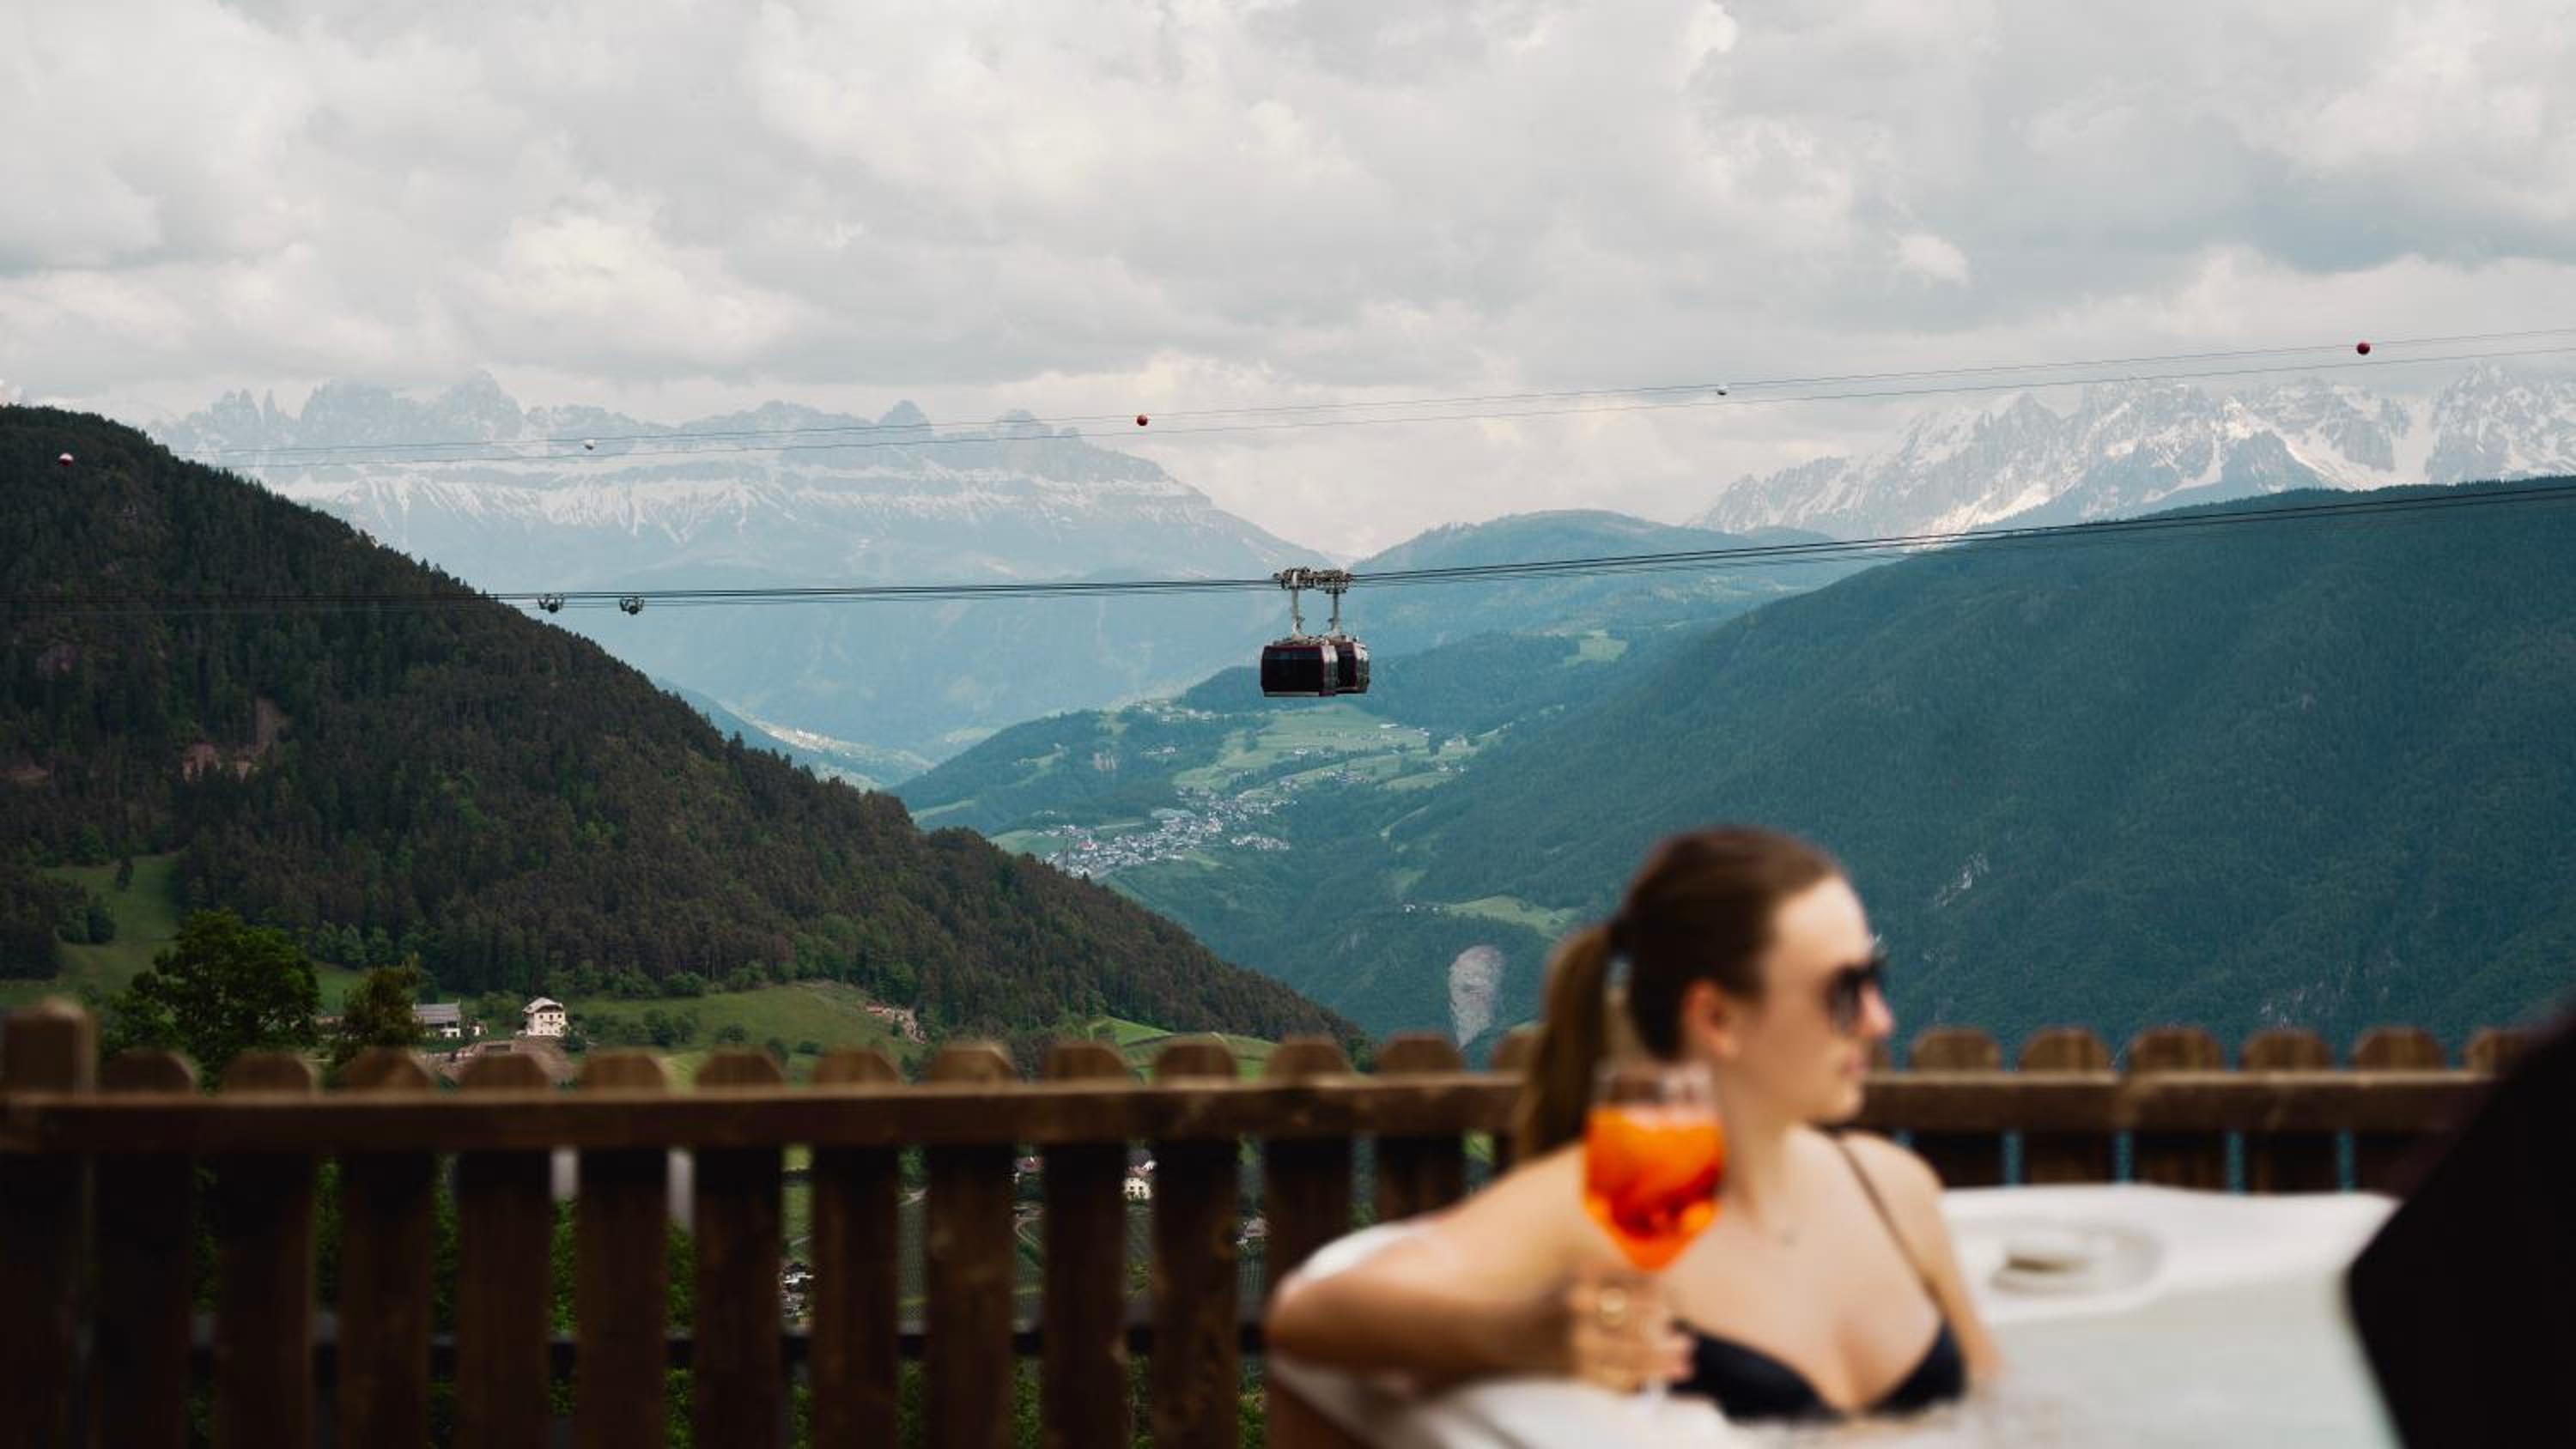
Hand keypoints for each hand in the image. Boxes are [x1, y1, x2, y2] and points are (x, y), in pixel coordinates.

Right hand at [1557, 1268, 1690, 1392]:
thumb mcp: (1577, 1276)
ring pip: (1633, 1354)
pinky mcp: (1575, 1369)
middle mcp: (1581, 1305)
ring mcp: (1578, 1340)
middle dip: (1669, 1334)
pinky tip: (1654, 1379)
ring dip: (1664, 1362)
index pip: (1638, 1284)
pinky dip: (1638, 1380)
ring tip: (1686, 1365)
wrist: (1508, 1335)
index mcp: (1584, 1276)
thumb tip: (1665, 1291)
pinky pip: (1617, 1378)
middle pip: (1640, 1320)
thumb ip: (1615, 1279)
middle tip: (1688, 1341)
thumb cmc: (1551, 1302)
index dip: (1666, 1296)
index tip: (1679, 1306)